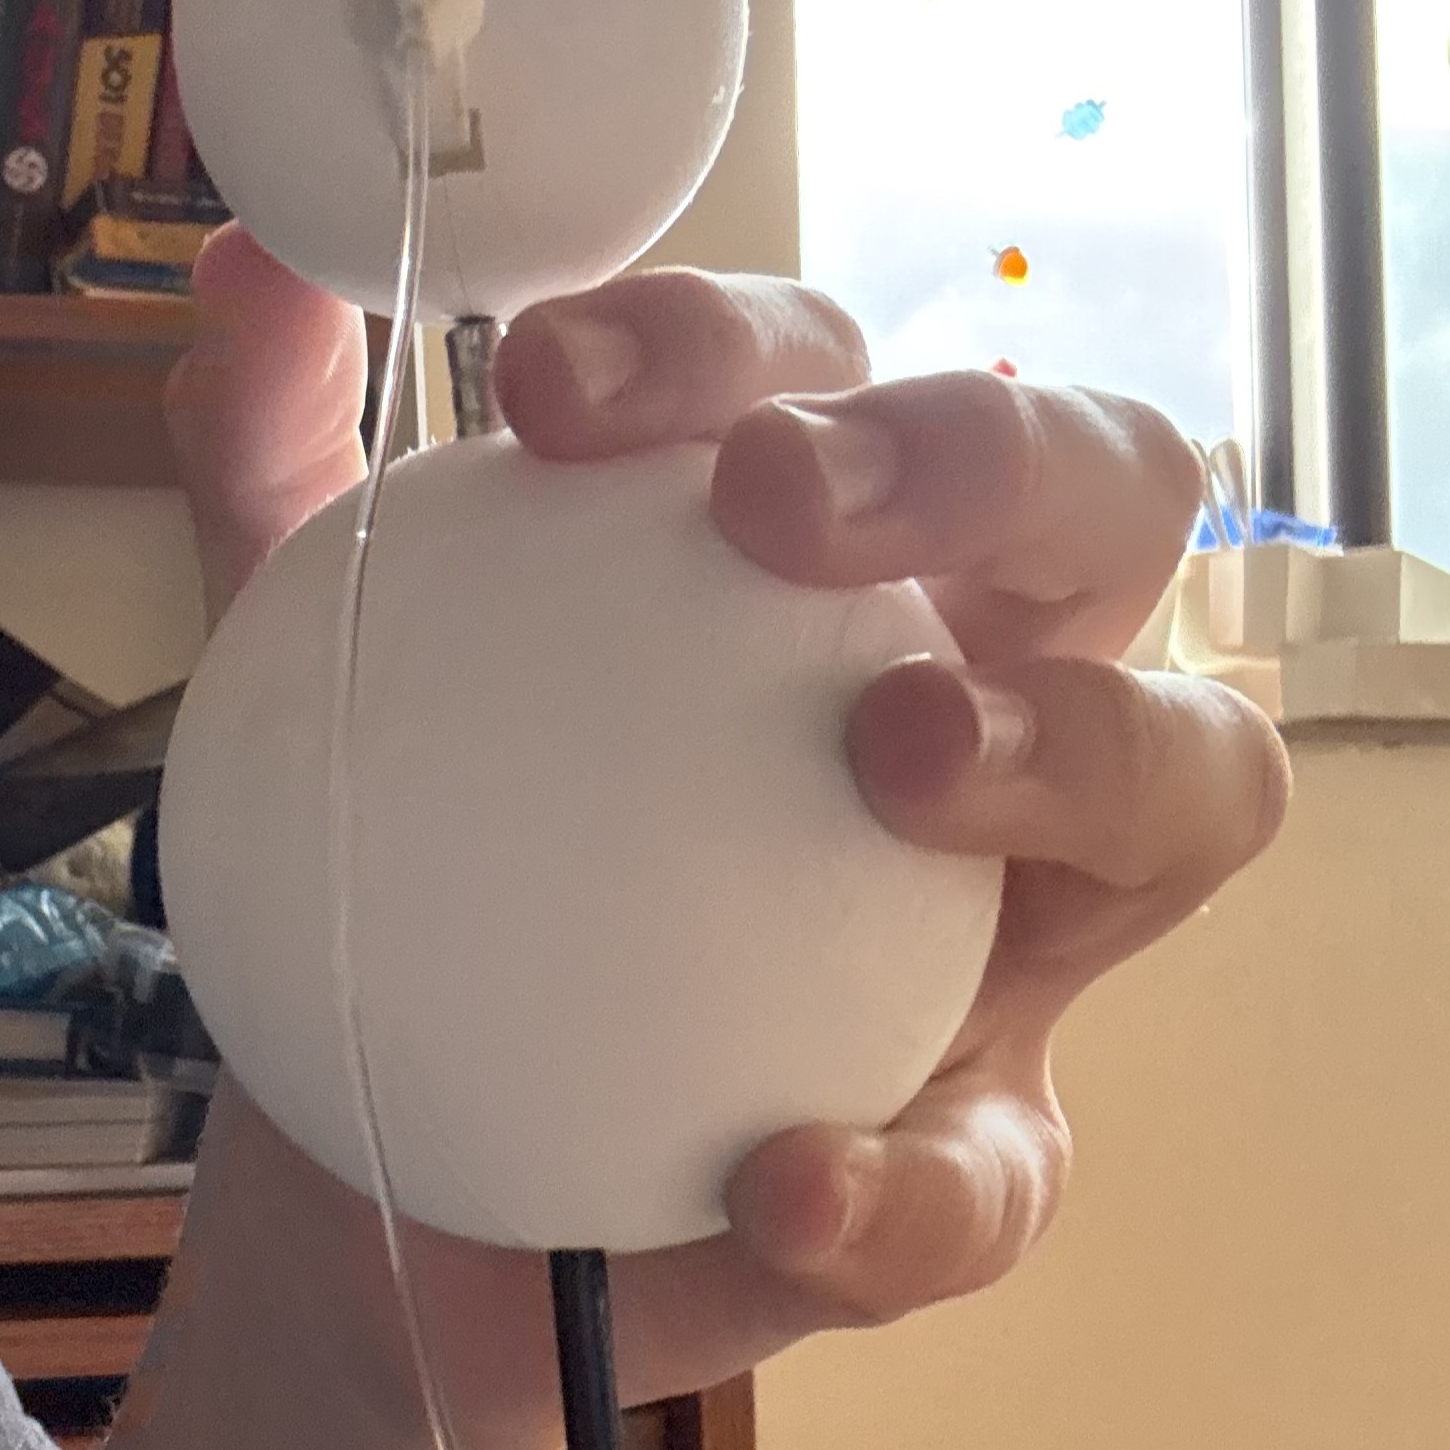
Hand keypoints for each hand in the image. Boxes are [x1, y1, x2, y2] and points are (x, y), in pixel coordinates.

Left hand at [164, 227, 1288, 1394]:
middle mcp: (968, 694)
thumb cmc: (404, 870)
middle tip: (774, 503)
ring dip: (1078, 738)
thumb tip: (253, 270)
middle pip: (1105, 494)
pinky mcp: (977, 1154)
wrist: (385, 1177)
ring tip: (899, 756)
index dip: (728, 338)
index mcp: (815, 565)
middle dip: (978, 449)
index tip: (547, 391)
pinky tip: (776, 1175)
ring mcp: (1005, 928)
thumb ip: (283, 470)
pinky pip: (1008, 1169)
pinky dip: (912, 1179)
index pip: (837, 374)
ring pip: (1195, 780)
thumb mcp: (307, 658)